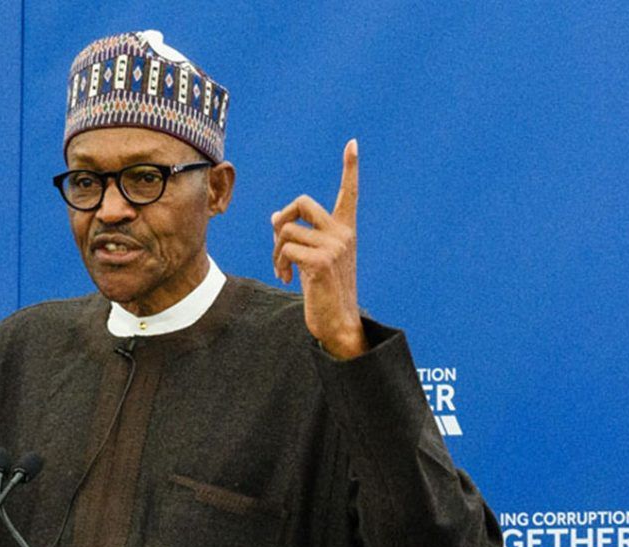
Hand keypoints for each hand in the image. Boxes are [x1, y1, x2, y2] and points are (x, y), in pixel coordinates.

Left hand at [271, 139, 367, 358]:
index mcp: (345, 230)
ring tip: (282, 269)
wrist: (337, 322)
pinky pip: (285, 248)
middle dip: (282, 217)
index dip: (350, 168)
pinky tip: (288, 279)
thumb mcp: (314, 259)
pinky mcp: (322, 262)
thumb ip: (302, 236)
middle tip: (277, 239)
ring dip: (275, 251)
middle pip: (302, 202)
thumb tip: (275, 217)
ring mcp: (334, 247)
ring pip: (286, 230)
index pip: (349, 193)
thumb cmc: (324, 291)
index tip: (353, 143)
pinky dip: (279, 263)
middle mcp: (343, 234)